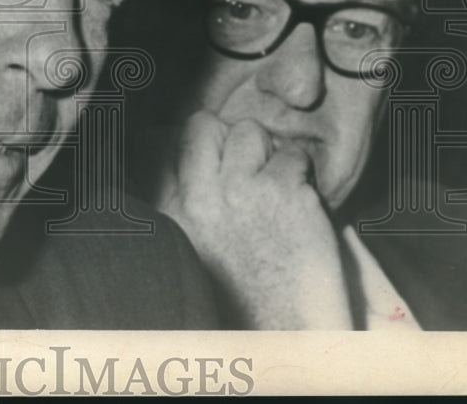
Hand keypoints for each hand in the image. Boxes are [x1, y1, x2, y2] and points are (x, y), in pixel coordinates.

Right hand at [159, 110, 352, 329]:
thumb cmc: (243, 302)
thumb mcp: (191, 250)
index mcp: (171, 213)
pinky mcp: (286, 194)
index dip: (194, 148)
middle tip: (248, 167)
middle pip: (201, 126)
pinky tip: (302, 205)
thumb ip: (184, 206)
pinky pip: (294, 156)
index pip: (164, 146)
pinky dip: (303, 174)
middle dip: (226, 139)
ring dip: (266, 153)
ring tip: (277, 187)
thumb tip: (172, 160)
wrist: (289, 340)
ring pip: (248, 132)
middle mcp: (200, 197)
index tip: (212, 159)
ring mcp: (242, 191)